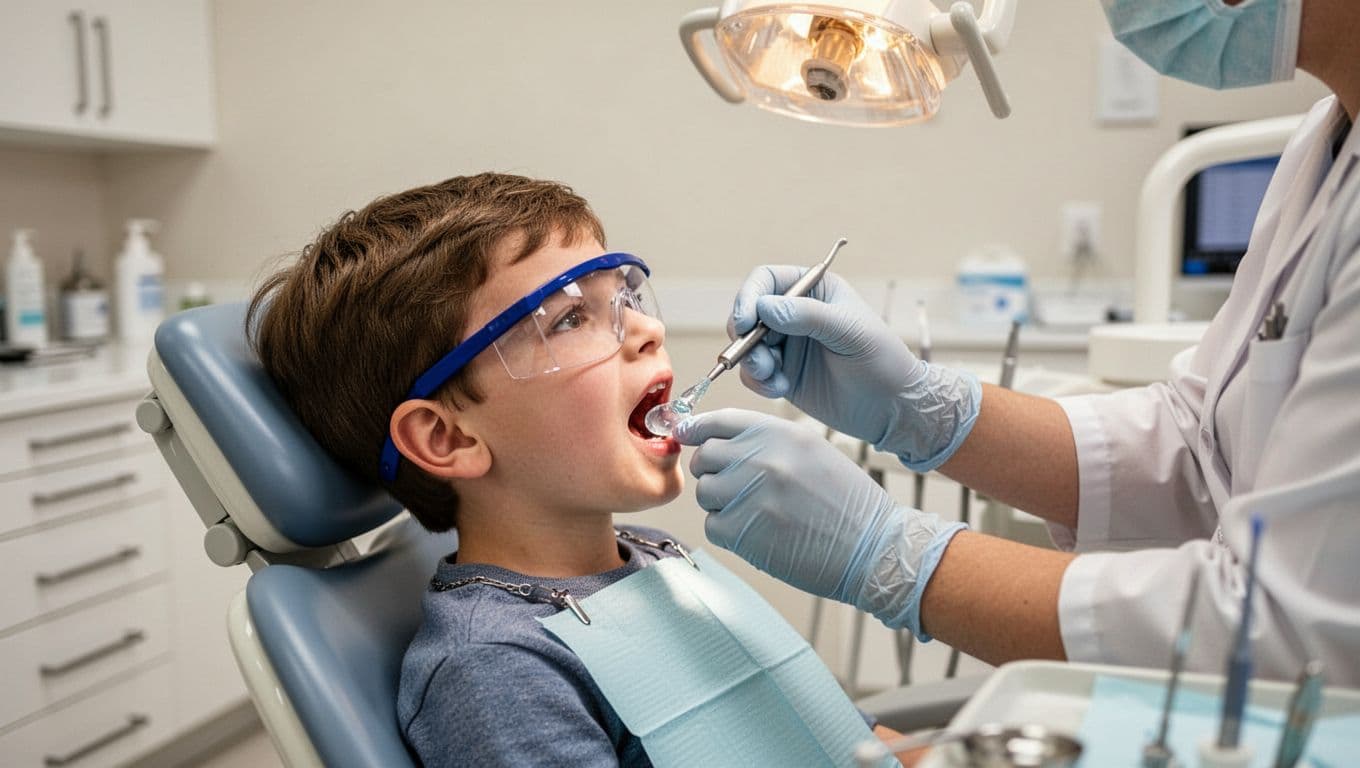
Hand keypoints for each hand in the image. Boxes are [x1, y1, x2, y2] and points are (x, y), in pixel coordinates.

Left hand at [674, 409, 965, 638]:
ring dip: (722, 504)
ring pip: (705, 493)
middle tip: (739, 488)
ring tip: (757, 513)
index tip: (688, 436)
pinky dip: (729, 532)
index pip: (718, 420)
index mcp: (779, 432)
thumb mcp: (811, 451)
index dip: (698, 429)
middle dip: (714, 472)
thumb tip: (710, 438)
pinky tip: (760, 533)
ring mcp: (749, 494)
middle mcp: (761, 457)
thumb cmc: (846, 500)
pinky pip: (712, 525)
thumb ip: (764, 440)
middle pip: (704, 457)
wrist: (873, 547)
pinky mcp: (742, 531)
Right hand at [732, 266, 981, 471]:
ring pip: (745, 346)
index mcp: (813, 290)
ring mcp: (786, 345)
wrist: (891, 407)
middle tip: (757, 358)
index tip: (745, 322)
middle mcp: (794, 314)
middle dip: (744, 336)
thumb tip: (764, 307)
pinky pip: (753, 374)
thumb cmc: (881, 360)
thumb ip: (807, 316)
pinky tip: (781, 389)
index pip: (766, 280)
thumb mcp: (849, 331)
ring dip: (751, 362)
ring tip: (773, 376)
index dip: (749, 297)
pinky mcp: (781, 374)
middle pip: (747, 313)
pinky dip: (759, 382)